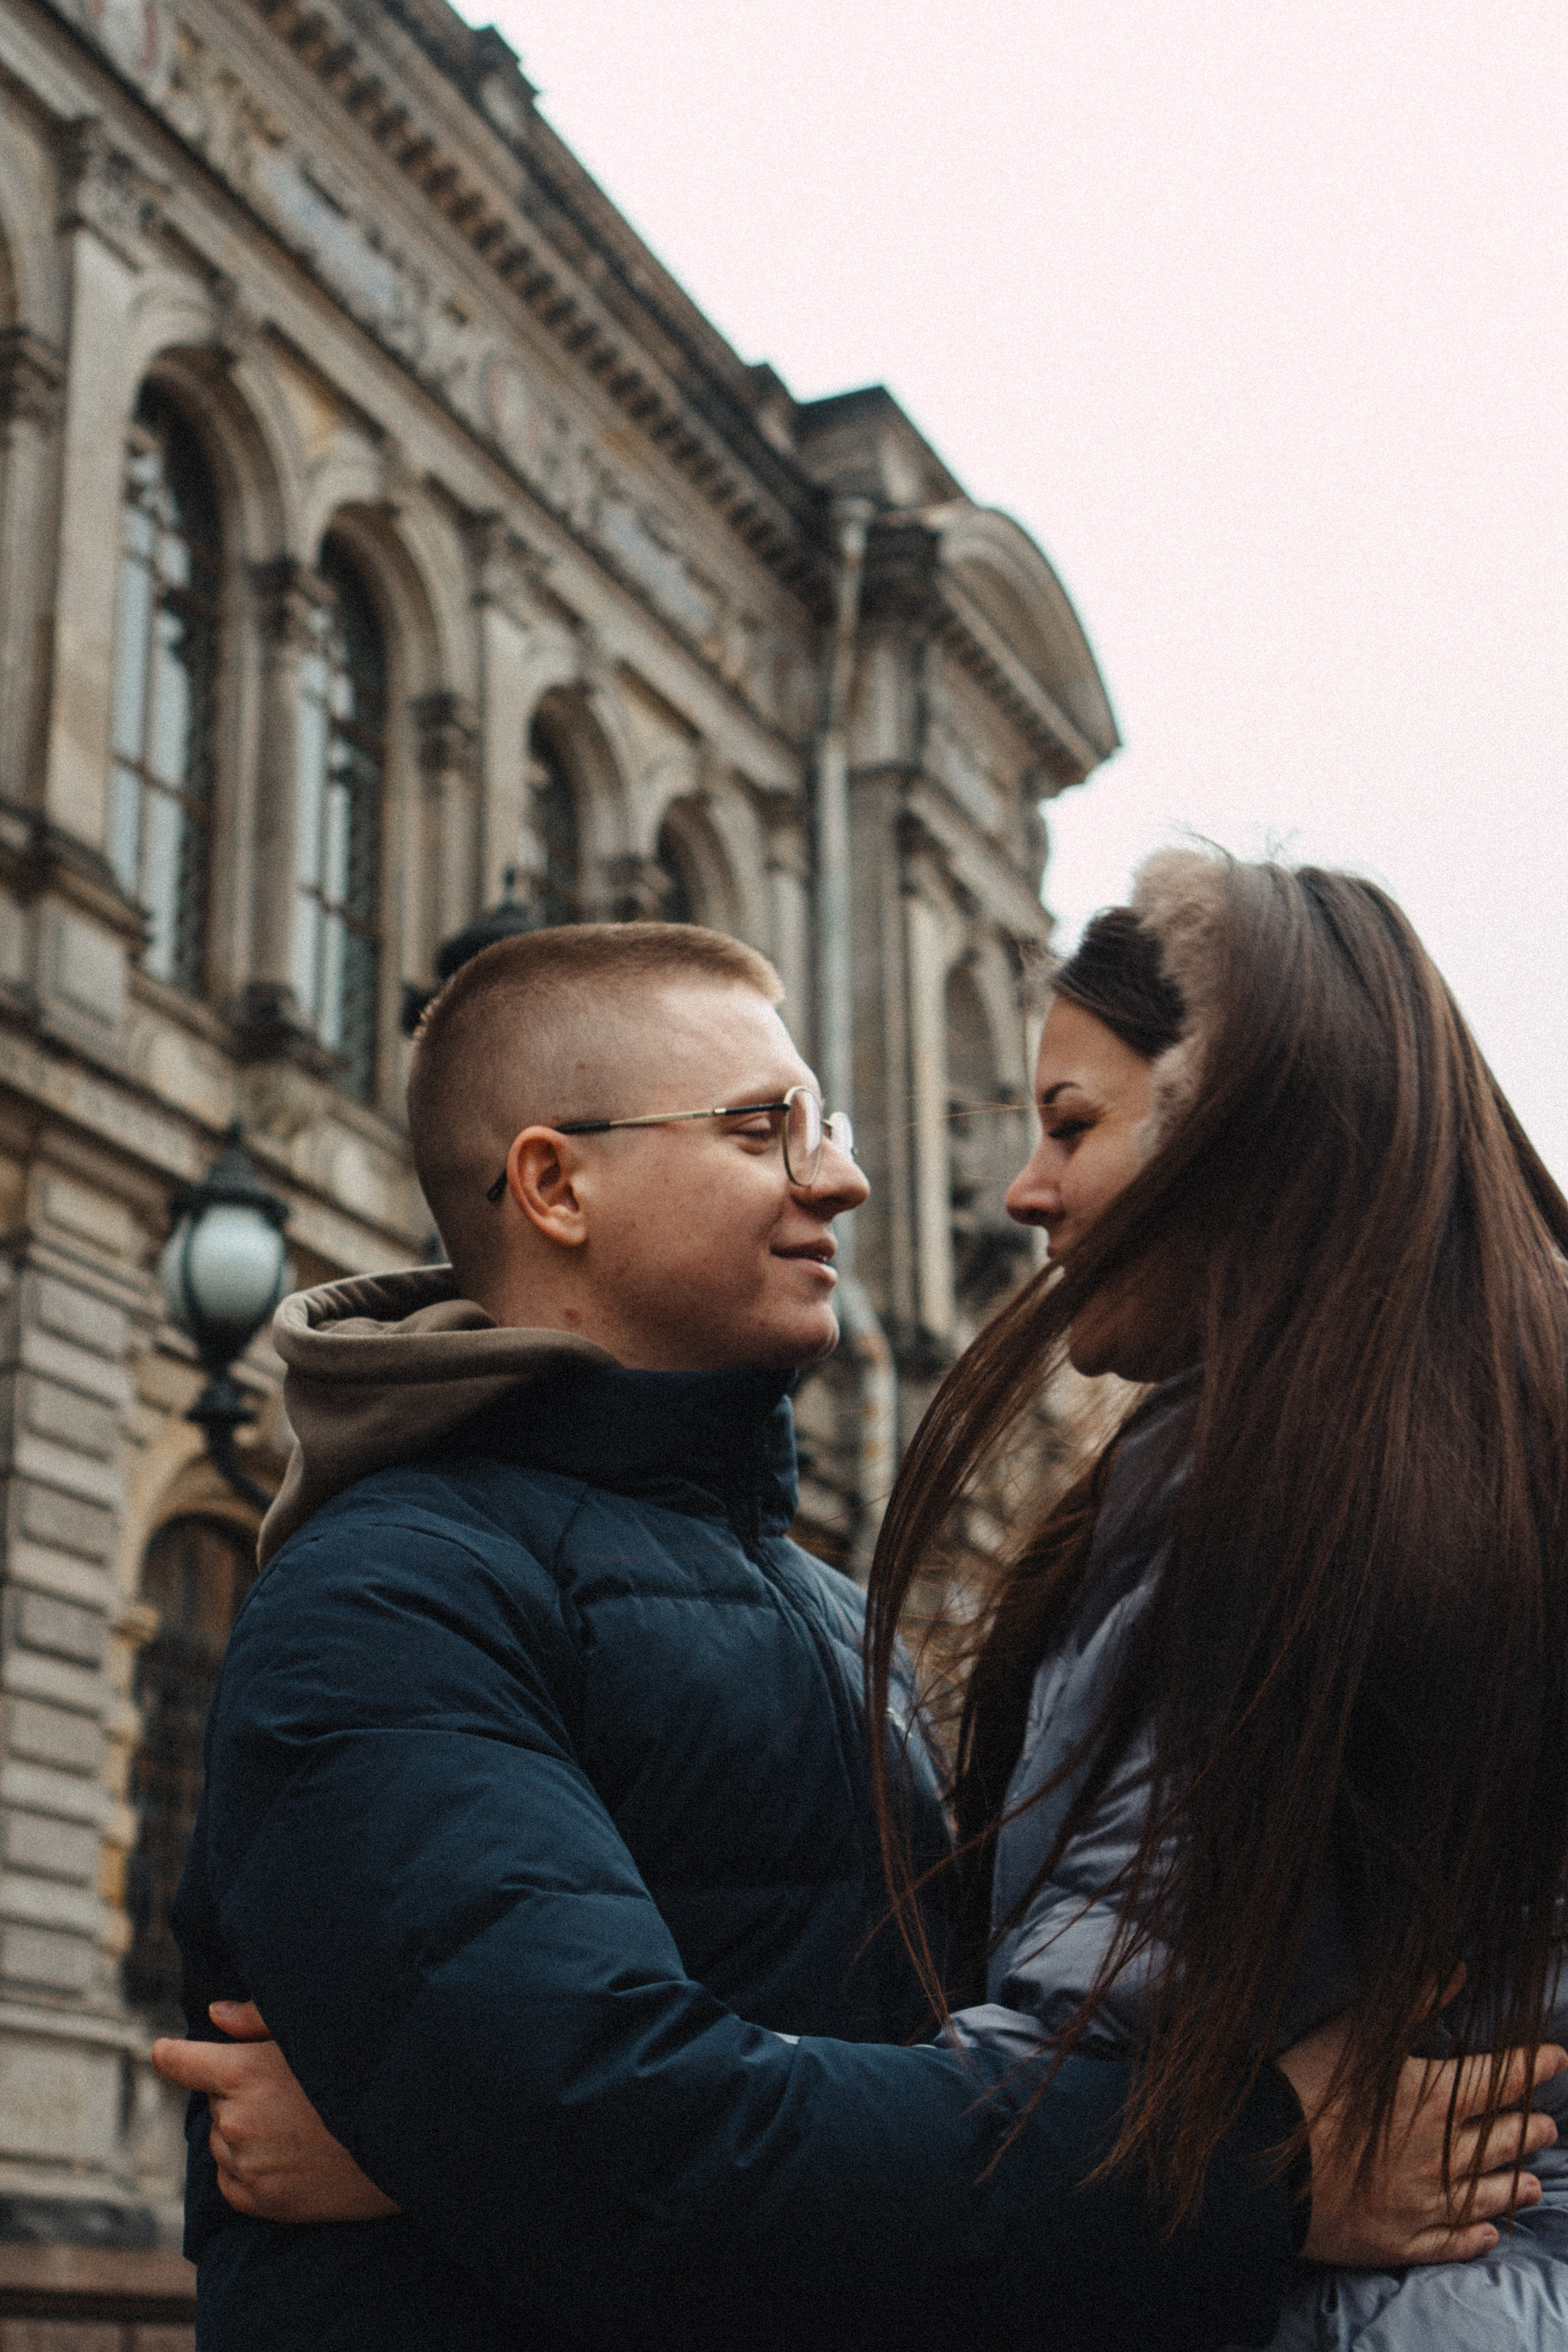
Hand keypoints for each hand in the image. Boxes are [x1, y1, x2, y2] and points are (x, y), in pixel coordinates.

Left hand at [150, 2001, 400, 2223]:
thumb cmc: (362, 2074)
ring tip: (295, 2123)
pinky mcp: (258, 2202)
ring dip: (243, 2129)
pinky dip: (247, 2167)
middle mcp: (235, 2120)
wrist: (405, 2143)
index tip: (162, 2052)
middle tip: (286, 2088)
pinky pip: (230, 2180)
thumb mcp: (313, 2033)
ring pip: (221, 2140)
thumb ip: (256, 2018)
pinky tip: (288, 2153)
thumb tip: (213, 2014)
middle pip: (214, 2100)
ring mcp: (245, 2164)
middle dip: (237, 2090)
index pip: (183, 2063)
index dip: (172, 2055)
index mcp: (243, 2072)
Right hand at [1278, 2013, 1565, 2266]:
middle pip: (1499, 2141)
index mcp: (1433, 2100)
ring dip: (1513, 2186)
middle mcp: (1440, 2155)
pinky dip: (1474, 2237)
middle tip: (1549, 2126)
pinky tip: (1489, 2235)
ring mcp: (1423, 2204)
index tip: (1557, 2057)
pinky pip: (1449, 2243)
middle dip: (1528, 2130)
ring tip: (1534, 2182)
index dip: (1531, 2066)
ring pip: (1484, 2196)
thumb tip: (1457, 1968)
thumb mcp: (1358, 2032)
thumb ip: (1413, 2000)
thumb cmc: (1309, 2089)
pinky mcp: (1398, 2239)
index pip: (1499, 2080)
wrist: (1267, 2166)